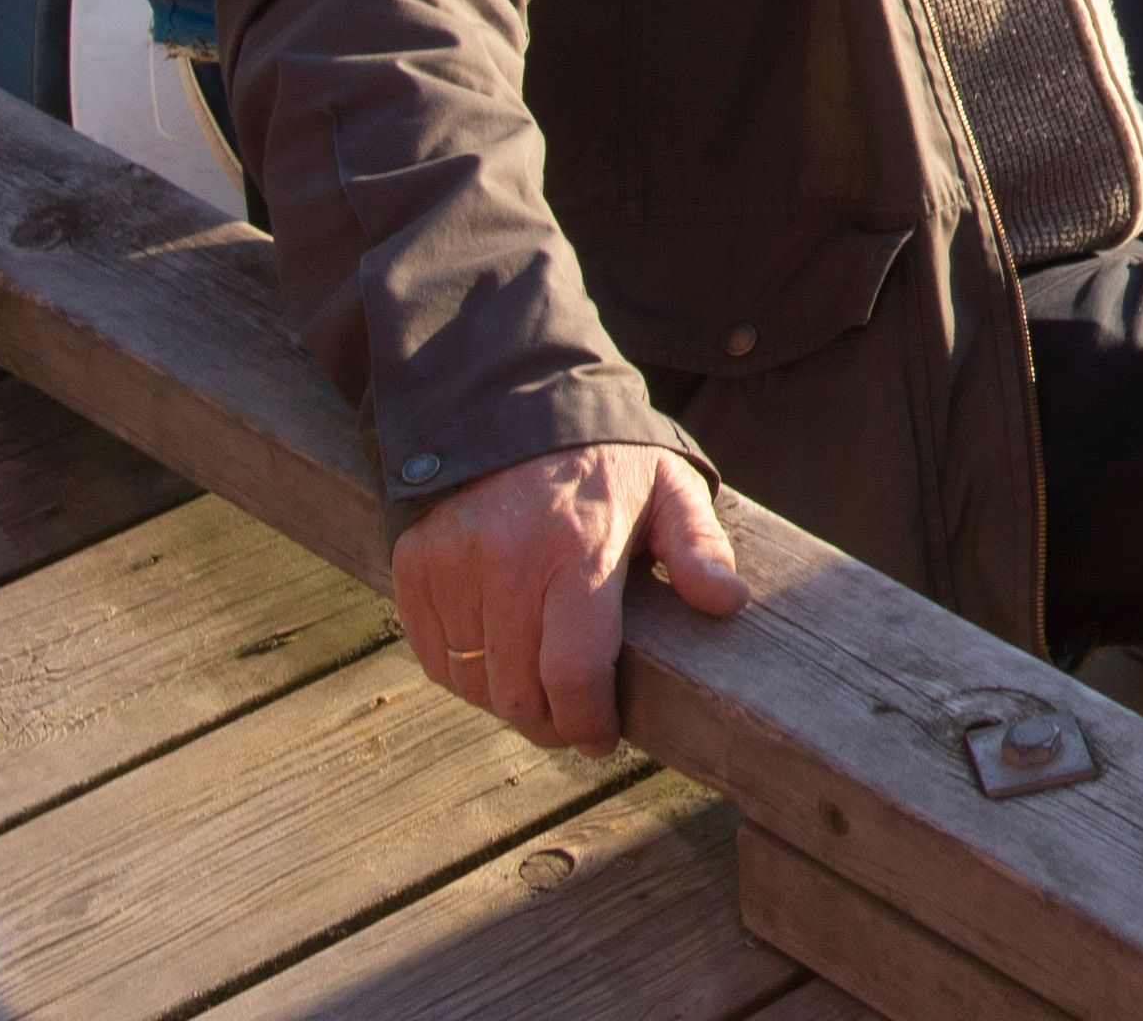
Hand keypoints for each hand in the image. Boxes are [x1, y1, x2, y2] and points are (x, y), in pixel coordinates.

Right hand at [391, 439, 744, 752]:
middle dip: (550, 724)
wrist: (513, 403)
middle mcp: (508, 560)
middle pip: (517, 691)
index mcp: (579, 550)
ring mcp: (452, 563)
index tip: (602, 738)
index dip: (587, 721)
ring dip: (507, 702)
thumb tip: (729, 603)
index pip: (572, 671)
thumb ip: (699, 547)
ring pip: (472, 682)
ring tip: (541, 691)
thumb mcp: (668, 489)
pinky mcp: (414, 564)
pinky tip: (499, 662)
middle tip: (574, 723)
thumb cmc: (605, 461)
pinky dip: (464, 674)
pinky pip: (433, 655)